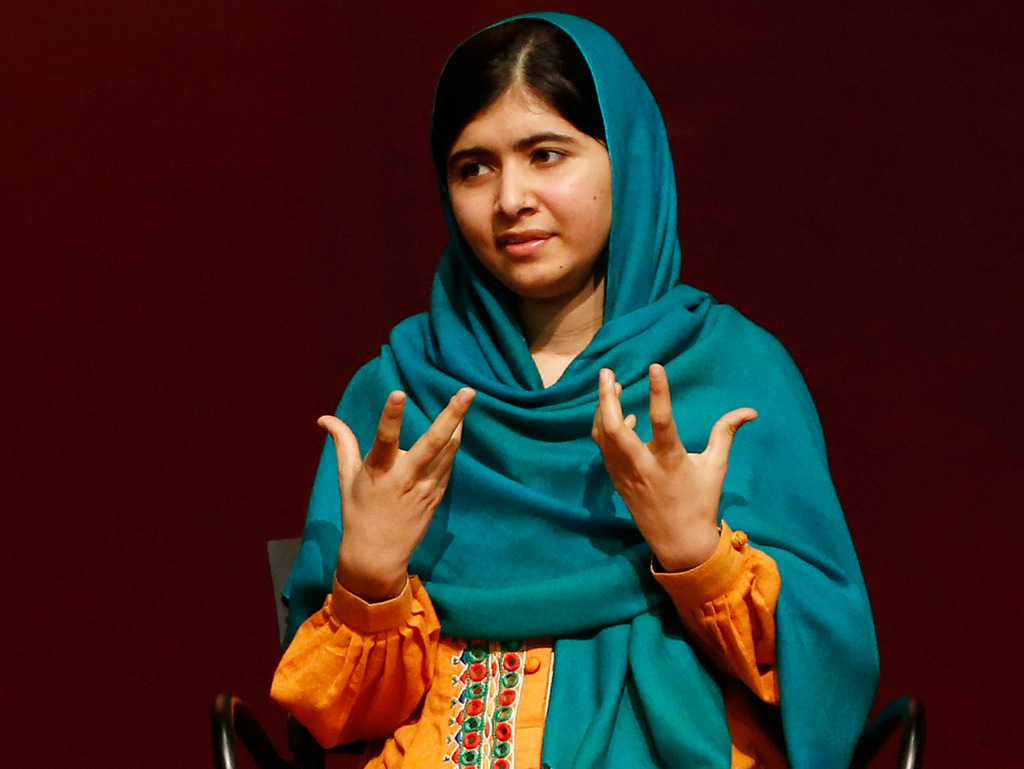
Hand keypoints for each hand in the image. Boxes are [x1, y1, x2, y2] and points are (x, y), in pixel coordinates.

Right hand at [319, 387, 474, 600]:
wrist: (378, 556)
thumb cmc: (358, 512)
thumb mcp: (347, 478)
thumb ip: (343, 443)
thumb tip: (324, 418)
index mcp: (378, 472)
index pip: (385, 439)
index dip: (391, 416)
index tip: (399, 393)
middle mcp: (404, 478)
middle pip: (432, 444)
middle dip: (451, 416)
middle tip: (467, 392)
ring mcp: (425, 488)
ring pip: (447, 452)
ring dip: (458, 426)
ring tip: (465, 399)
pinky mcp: (437, 496)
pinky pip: (448, 465)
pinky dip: (452, 446)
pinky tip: (457, 428)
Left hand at [591, 365, 756, 571]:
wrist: (678, 542)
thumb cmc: (701, 501)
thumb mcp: (716, 467)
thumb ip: (726, 433)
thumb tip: (751, 410)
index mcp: (670, 460)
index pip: (662, 420)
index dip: (658, 392)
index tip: (654, 366)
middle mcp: (643, 465)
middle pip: (614, 429)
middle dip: (606, 398)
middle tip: (606, 373)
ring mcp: (625, 473)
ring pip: (603, 436)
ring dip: (603, 409)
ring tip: (610, 385)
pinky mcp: (616, 479)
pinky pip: (604, 448)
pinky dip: (606, 428)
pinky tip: (619, 416)